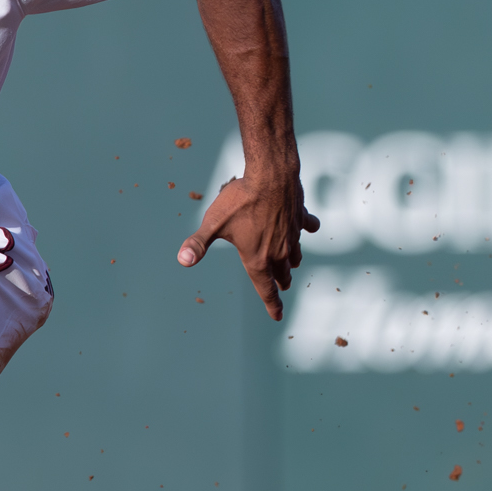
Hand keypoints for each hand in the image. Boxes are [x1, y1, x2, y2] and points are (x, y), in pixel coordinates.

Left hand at [176, 169, 319, 320]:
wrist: (271, 174)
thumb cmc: (240, 199)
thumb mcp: (214, 223)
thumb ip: (198, 243)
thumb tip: (182, 260)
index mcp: (258, 258)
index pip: (265, 289)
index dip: (272, 305)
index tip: (277, 316)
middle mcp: (278, 251)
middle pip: (281, 274)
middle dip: (280, 282)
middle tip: (282, 287)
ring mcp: (292, 235)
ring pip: (295, 255)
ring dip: (292, 262)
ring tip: (291, 265)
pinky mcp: (300, 217)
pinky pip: (307, 228)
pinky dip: (306, 230)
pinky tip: (309, 228)